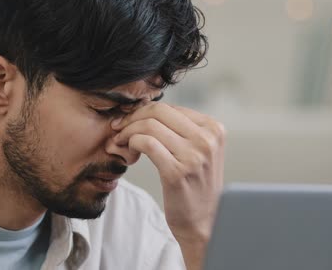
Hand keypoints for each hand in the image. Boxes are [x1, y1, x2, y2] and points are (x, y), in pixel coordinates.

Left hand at [112, 102, 225, 269]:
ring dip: (127, 131)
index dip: (144, 112)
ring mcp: (194, 155)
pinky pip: (146, 143)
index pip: (170, 108)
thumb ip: (181, 130)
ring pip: (149, 126)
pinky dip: (131, 143)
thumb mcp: (199, 151)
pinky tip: (128, 153)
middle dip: (132, 117)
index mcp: (214, 129)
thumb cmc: (196, 186)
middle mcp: (207, 139)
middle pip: (158, 111)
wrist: (205, 223)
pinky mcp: (177, 172)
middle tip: (117, 128)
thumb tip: (144, 109)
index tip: (127, 121)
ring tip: (120, 143)